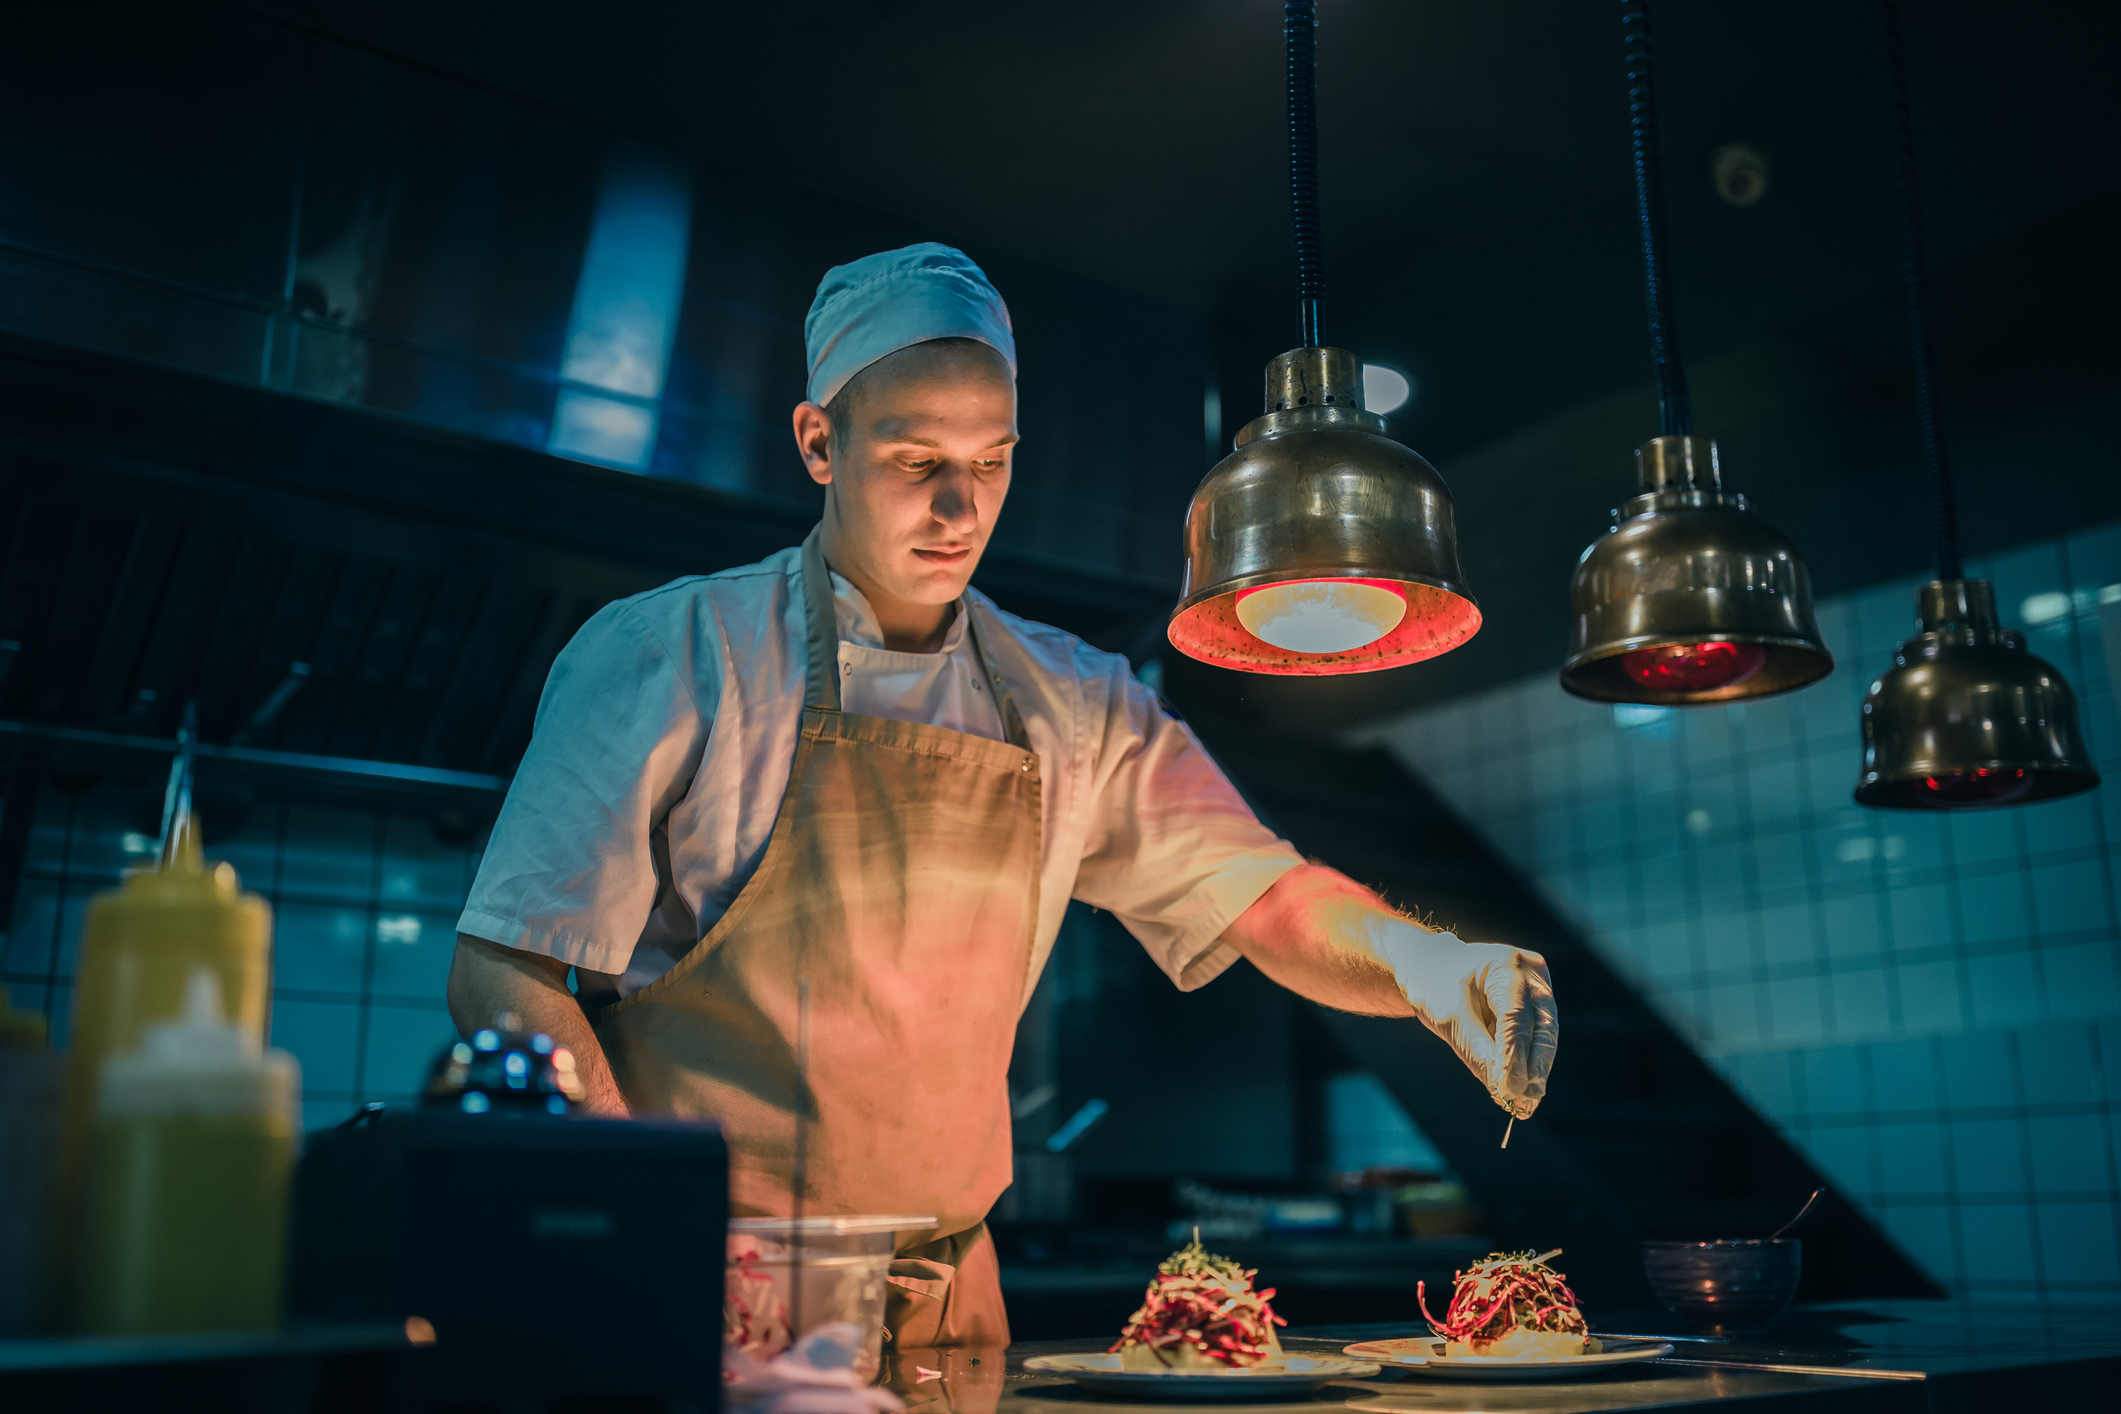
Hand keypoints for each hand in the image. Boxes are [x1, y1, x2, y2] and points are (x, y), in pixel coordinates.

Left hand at [1372, 923, 1557, 1117]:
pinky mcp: (1536, 1003)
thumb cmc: (1434, 986)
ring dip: (1534, 1071)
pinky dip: (1527, 1063)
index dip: (1515, 1057)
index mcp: (1506, 964)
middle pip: (1541, 1026)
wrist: (1432, 967)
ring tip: (1523, 1105)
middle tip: (1524, 1105)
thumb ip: (1476, 1050)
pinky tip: (1520, 1091)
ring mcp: (1538, 985)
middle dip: (1533, 1069)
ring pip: (1544, 1035)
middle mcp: (1530, 972)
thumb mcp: (1447, 1018)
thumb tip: (1504, 1090)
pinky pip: (1535, 1036)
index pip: (1515, 1017)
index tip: (1509, 1091)